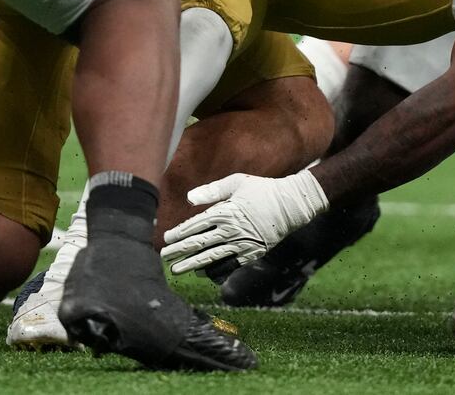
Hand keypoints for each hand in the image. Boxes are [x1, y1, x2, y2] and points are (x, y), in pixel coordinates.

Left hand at [160, 171, 328, 273]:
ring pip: (211, 258)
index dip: (179, 233)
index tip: (166, 238)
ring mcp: (241, 245)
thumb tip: (189, 198)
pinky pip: (229, 266)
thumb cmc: (262, 190)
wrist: (291, 205)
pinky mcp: (251, 254)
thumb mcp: (237, 182)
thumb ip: (212, 191)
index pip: (195, 226)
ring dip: (191, 265)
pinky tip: (203, 272)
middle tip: (163, 257)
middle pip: (199, 244)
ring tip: (177, 270)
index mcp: (226, 212)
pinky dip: (214, 271)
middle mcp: (231, 230)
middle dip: (179, 251)